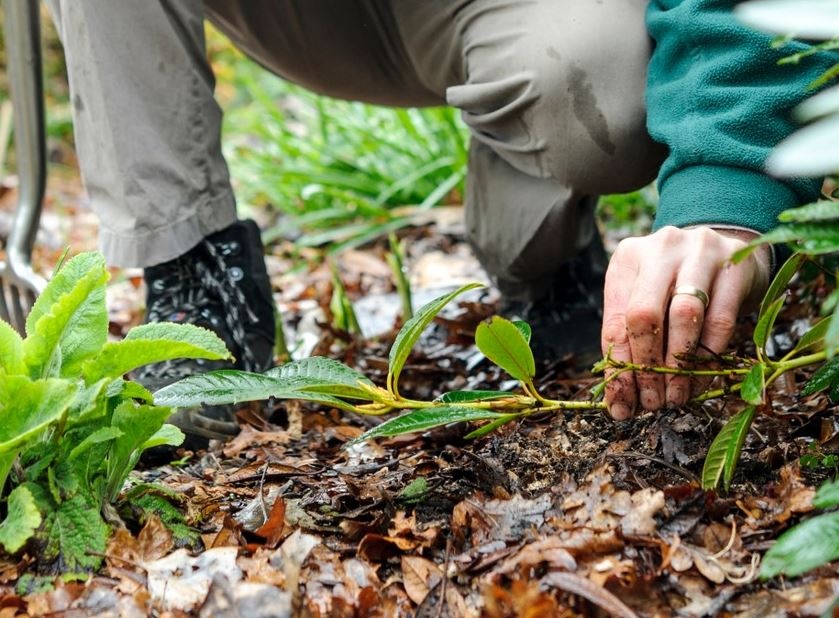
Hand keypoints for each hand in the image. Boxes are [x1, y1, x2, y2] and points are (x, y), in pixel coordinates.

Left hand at [601, 226, 770, 419]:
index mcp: (628, 259)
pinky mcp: (736, 265)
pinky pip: (721, 320)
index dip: (618, 368)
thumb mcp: (646, 299)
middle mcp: (660, 249)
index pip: (615, 320)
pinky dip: (709, 356)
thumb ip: (631, 339)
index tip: (622, 406)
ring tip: (675, 396)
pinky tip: (701, 380)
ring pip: (684, 317)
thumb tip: (620, 400)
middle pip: (644, 316)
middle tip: (652, 402)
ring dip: (679, 366)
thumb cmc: (676, 283)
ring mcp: (700, 252)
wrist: (729, 249)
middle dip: (647, 368)